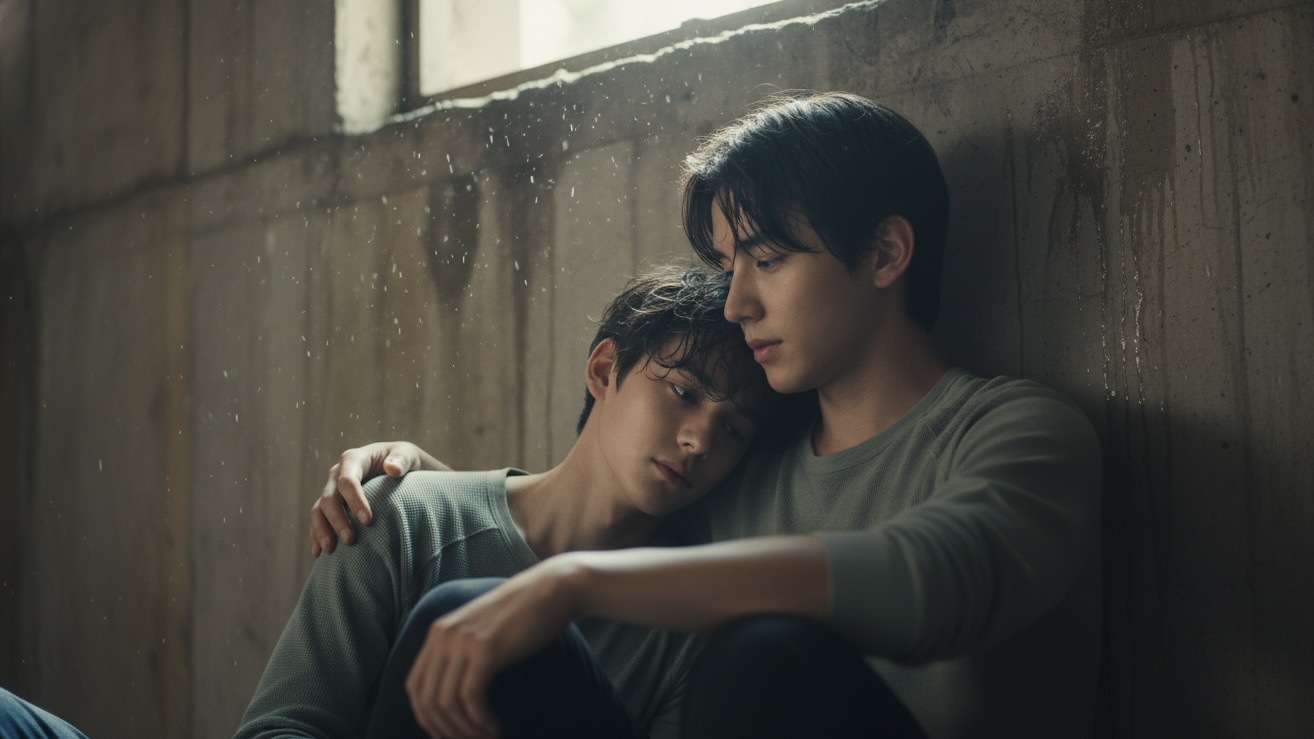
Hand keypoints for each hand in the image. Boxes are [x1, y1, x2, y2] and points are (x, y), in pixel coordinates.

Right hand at [309, 441, 448, 555]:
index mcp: (354, 459)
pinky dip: (315, 536)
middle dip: (338, 520)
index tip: (368, 520)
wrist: (397, 467)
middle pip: (329, 498)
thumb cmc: (402, 461)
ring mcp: (331, 490)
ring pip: (318, 510)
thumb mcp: (407, 455)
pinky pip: (317, 520)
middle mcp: (336, 474)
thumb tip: (392, 469)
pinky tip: (318, 553)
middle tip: (350, 540)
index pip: (347, 480)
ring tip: (331, 551)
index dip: (354, 500)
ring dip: (322, 531)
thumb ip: (401, 460)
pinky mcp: (329, 505)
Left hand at [405, 558, 582, 738]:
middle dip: (446, 731)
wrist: (552, 589)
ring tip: (486, 737)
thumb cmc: (524, 615)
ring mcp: (462, 640)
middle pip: (427, 700)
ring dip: (466, 730)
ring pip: (447, 703)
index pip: (414, 687)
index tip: (449, 735)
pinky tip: (495, 727)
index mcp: (438, 632)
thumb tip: (452, 697)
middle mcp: (443, 635)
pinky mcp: (485, 648)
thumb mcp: (481, 631)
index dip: (426, 718)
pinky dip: (480, 720)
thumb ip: (462, 653)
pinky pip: (471, 698)